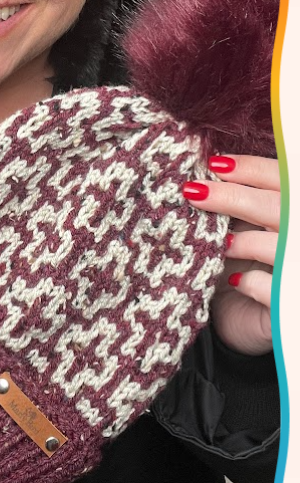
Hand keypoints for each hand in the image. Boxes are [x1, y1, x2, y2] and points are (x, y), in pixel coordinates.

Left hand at [191, 154, 278, 355]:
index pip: (288, 180)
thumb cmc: (246, 262)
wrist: (245, 318)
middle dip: (235, 198)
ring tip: (219, 243)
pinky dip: (253, 282)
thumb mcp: (244, 227)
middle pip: (282, 208)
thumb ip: (241, 201)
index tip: (215, 165)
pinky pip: (275, 289)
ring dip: (244, 241)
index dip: (255, 169)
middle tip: (194, 192)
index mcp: (296, 212)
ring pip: (282, 247)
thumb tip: (207, 167)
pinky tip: (237, 281)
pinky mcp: (290, 308)